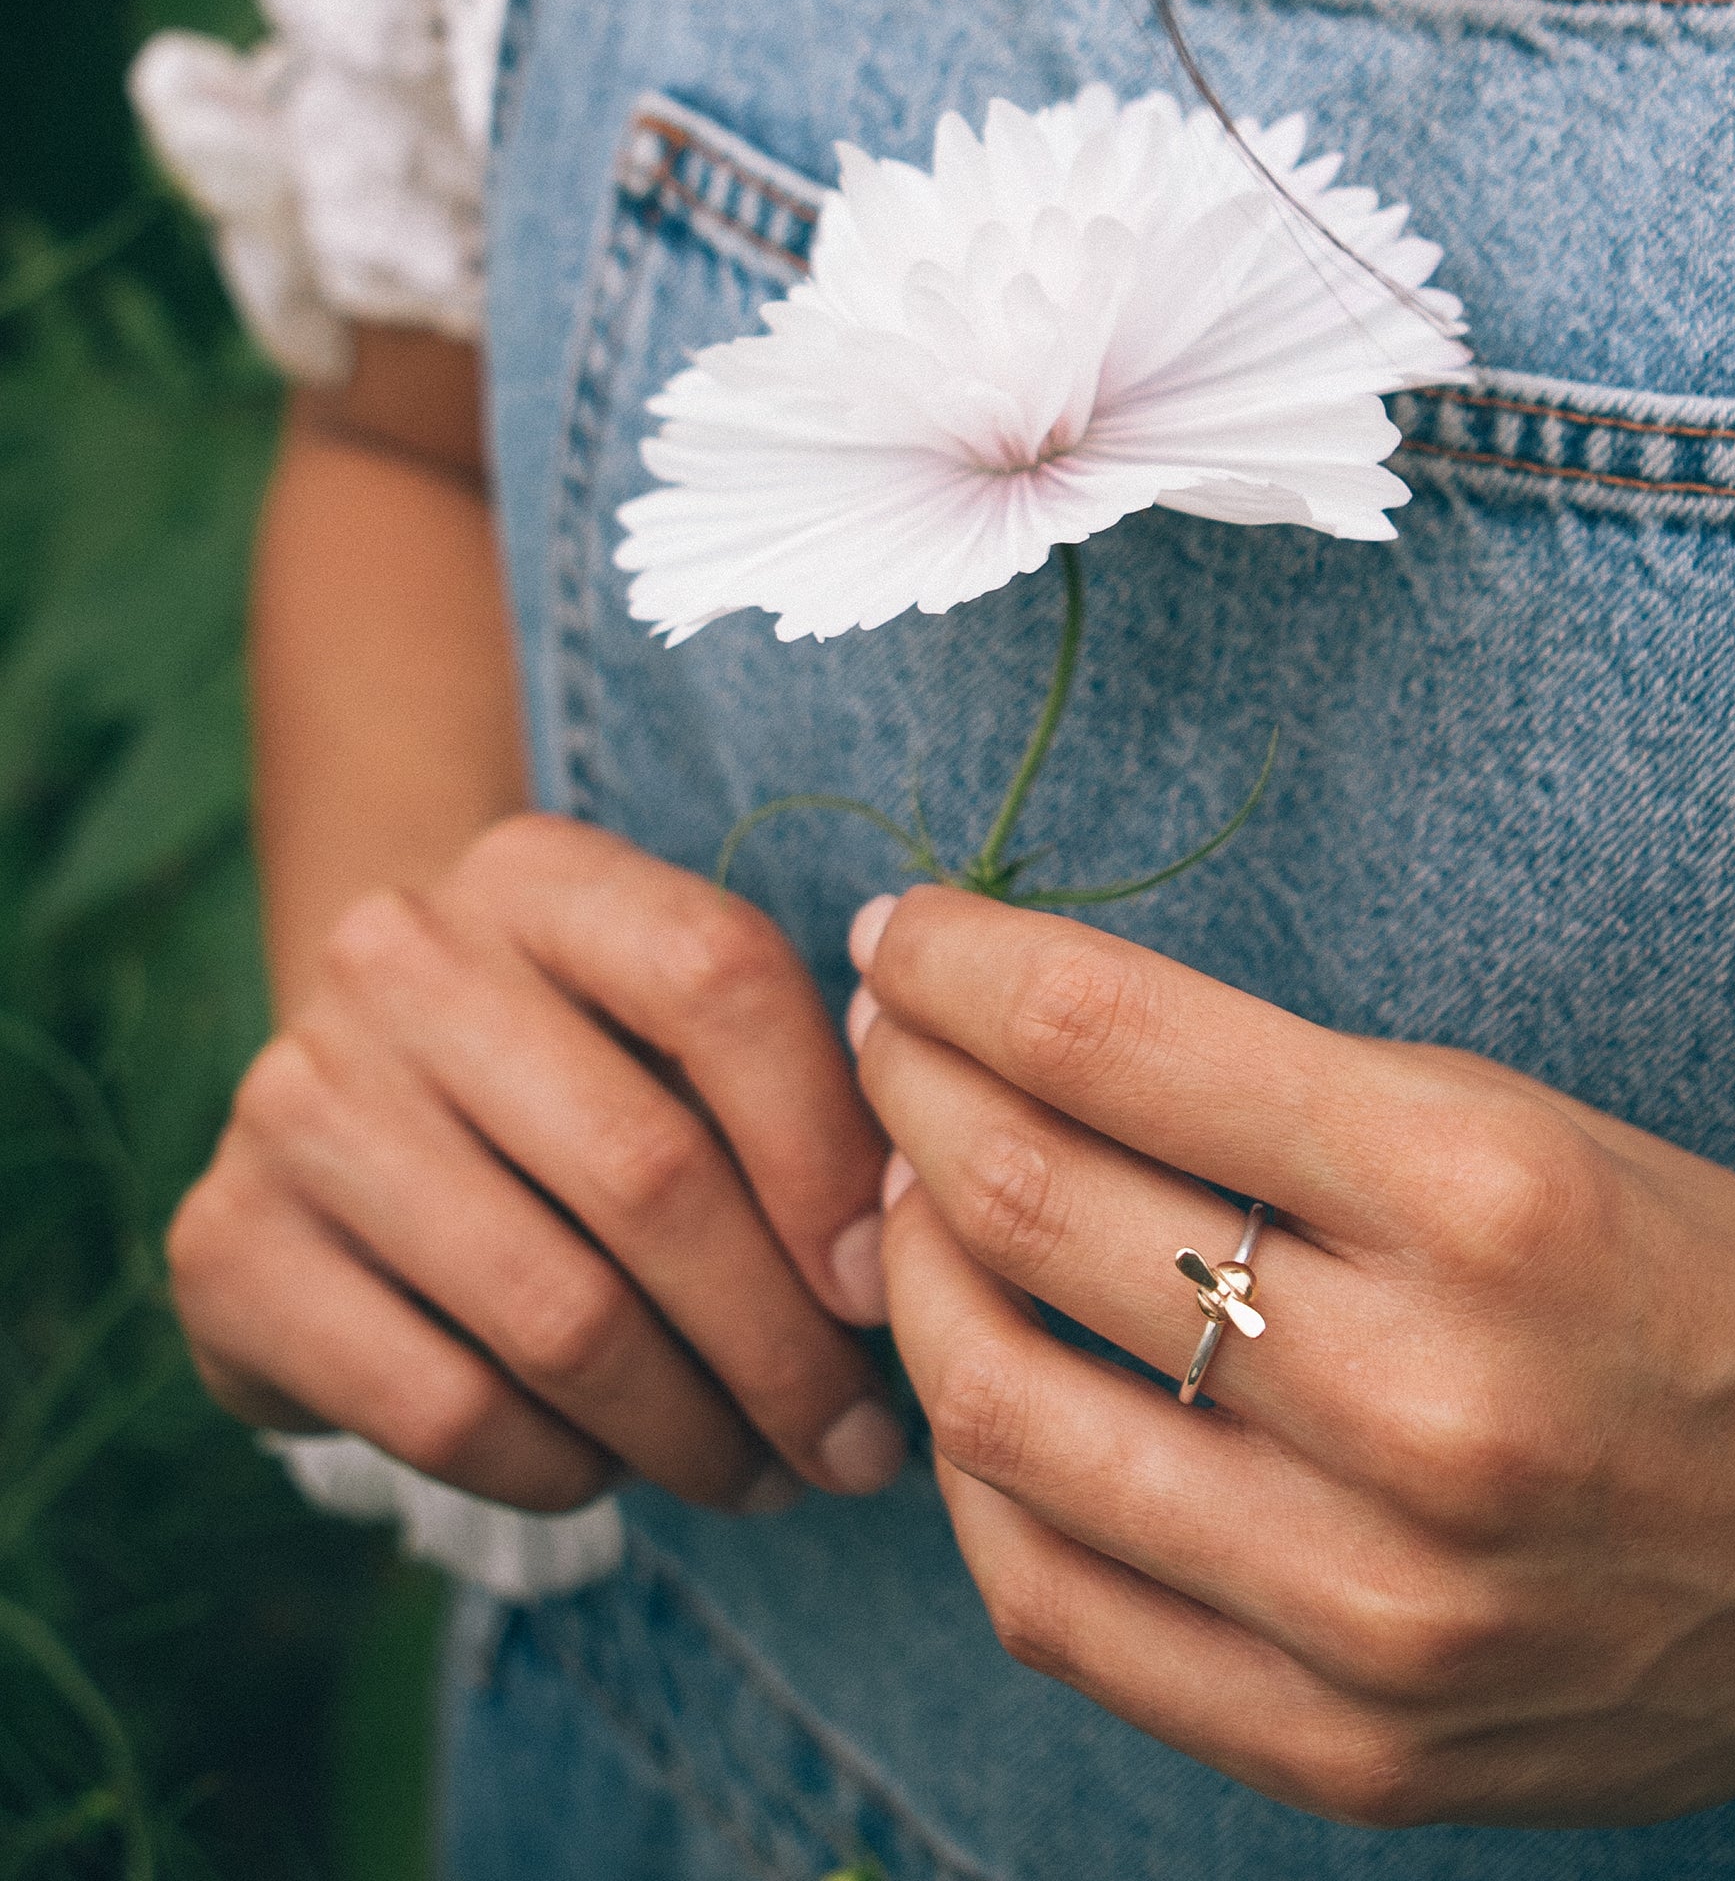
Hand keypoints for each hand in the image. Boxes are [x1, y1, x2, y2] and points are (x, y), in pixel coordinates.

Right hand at [168, 815, 903, 1513]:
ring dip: (694, 1433)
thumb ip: (794, 1102)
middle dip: (783, 1345)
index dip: (826, 1148)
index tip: (882, 1285)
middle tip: (857, 1445)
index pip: (720, 978)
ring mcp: (297, 1099)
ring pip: (558, 1315)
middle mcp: (402, 960)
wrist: (359, 1107)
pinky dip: (563, 1469)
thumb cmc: (581, 1073)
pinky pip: (444, 1409)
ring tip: (767, 1477)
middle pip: (648, 1170)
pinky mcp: (227, 1245)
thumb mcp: (677, 1040)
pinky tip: (614, 1469)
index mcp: (541, 876)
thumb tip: (888, 1263)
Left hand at [849, 887, 1734, 1825]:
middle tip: (881, 1039)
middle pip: (1031, 1209)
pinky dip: (973, 1475)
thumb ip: (1260, 1088)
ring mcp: (1375, 1605)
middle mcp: (1422, 1402)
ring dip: (908, 1276)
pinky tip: (971, 1387)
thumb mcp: (1510, 1119)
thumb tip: (1014, 1038)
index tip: (905, 932)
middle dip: (907, 1089)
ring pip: (1002, 1415)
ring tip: (906, 1204)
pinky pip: (1054, 1603)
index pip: (1112, 1039)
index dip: (962, 965)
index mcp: (1479, 1191)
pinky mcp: (1347, 1746)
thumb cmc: (1685, 1281)